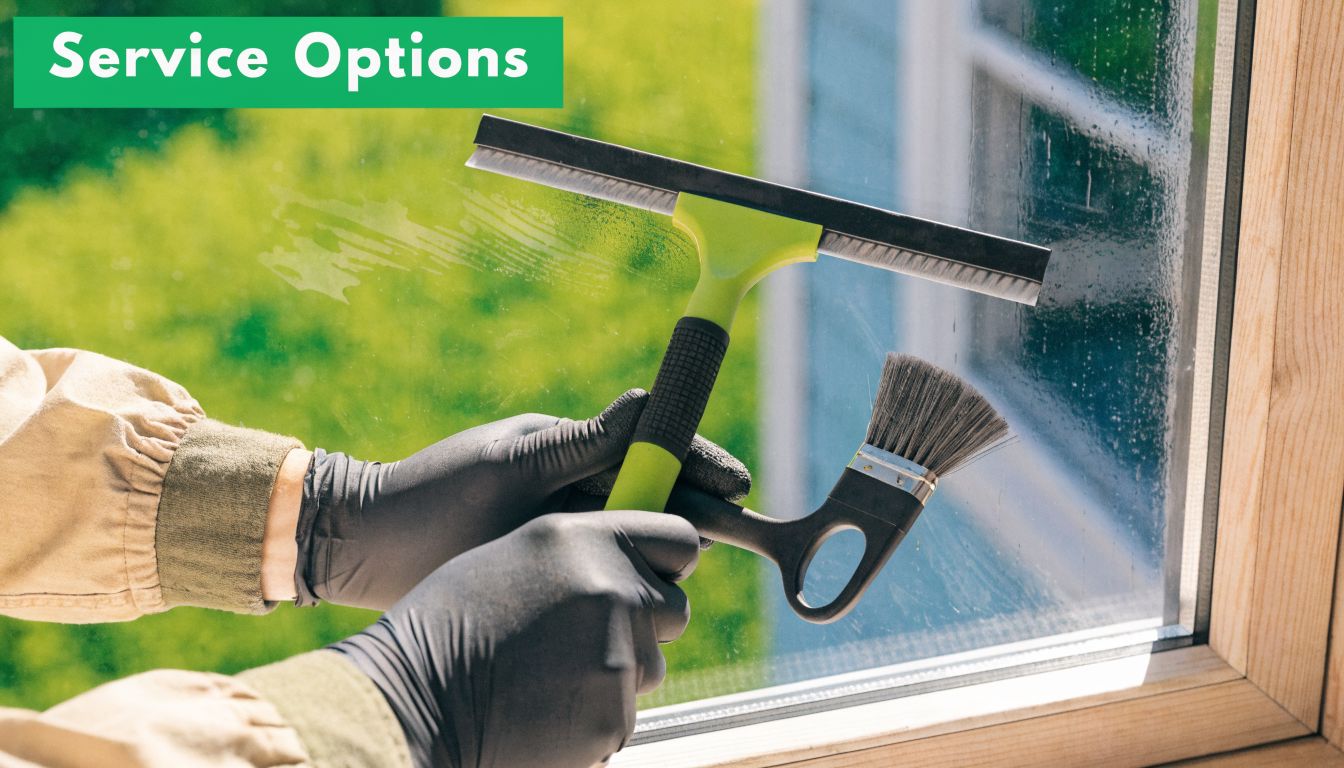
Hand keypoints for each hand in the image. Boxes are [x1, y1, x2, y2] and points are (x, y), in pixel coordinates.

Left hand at [296, 389, 748, 608]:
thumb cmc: (434, 495)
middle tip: (736, 528)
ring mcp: (566, 528)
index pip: (653, 448)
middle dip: (700, 508)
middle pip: (657, 494)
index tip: (735, 483)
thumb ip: (582, 443)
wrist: (370, 545)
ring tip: (697, 565)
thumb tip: (647, 405)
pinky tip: (653, 595)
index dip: (698, 463)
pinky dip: (637, 577)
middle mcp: (577, 486)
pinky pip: (611, 570)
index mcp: (573, 449)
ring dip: (672, 547)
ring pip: (640, 534)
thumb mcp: (511, 464)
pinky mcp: (553, 568)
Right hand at [330, 510, 699, 767]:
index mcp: (590, 539)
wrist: (414, 697)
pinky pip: (624, 711)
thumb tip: (637, 564)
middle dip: (644, 623)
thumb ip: (587, 552)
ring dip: (616, 670)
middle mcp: (615, 590)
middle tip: (582, 635)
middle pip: (673, 608)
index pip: (681, 540)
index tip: (653, 575)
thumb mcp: (520, 554)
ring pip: (651, 664)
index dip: (669, 562)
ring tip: (547, 671)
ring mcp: (620, 656)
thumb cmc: (453, 620)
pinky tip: (542, 706)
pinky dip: (593, 713)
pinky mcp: (614, 715)